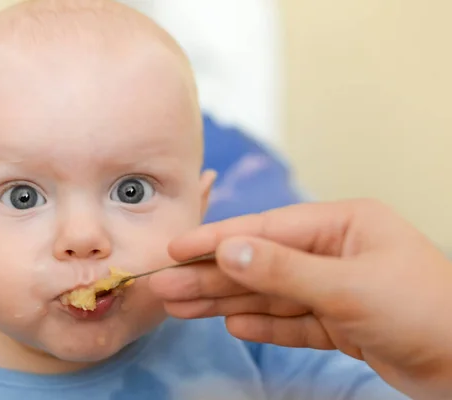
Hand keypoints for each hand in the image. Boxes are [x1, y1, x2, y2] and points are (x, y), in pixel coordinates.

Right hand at [149, 199, 451, 399]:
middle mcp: (334, 251)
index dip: (217, 241)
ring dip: (226, 302)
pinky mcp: (340, 323)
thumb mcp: (348, 286)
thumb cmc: (422, 311)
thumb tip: (227, 250)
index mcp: (342, 225)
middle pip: (260, 263)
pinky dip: (263, 324)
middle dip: (211, 276)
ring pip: (270, 294)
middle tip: (164, 287)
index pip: (266, 230)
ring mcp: (336, 288)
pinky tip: (231, 323)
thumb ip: (283, 270)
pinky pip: (291, 321)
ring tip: (180, 307)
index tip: (175, 249)